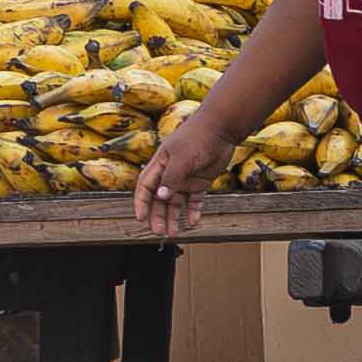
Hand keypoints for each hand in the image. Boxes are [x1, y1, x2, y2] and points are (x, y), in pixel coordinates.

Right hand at [131, 101, 242, 234]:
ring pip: (176, 203)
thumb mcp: (182, 158)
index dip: (141, 202)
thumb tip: (160, 197)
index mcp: (160, 165)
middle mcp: (170, 174)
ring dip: (174, 217)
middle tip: (159, 231)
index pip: (145, 187)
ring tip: (173, 233)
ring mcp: (185, 179)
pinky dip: (192, 211)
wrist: (221, 129)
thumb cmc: (197, 138)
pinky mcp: (200, 182)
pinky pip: (194, 201)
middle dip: (158, 215)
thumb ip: (172, 178)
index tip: (140, 218)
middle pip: (160, 199)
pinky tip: (193, 222)